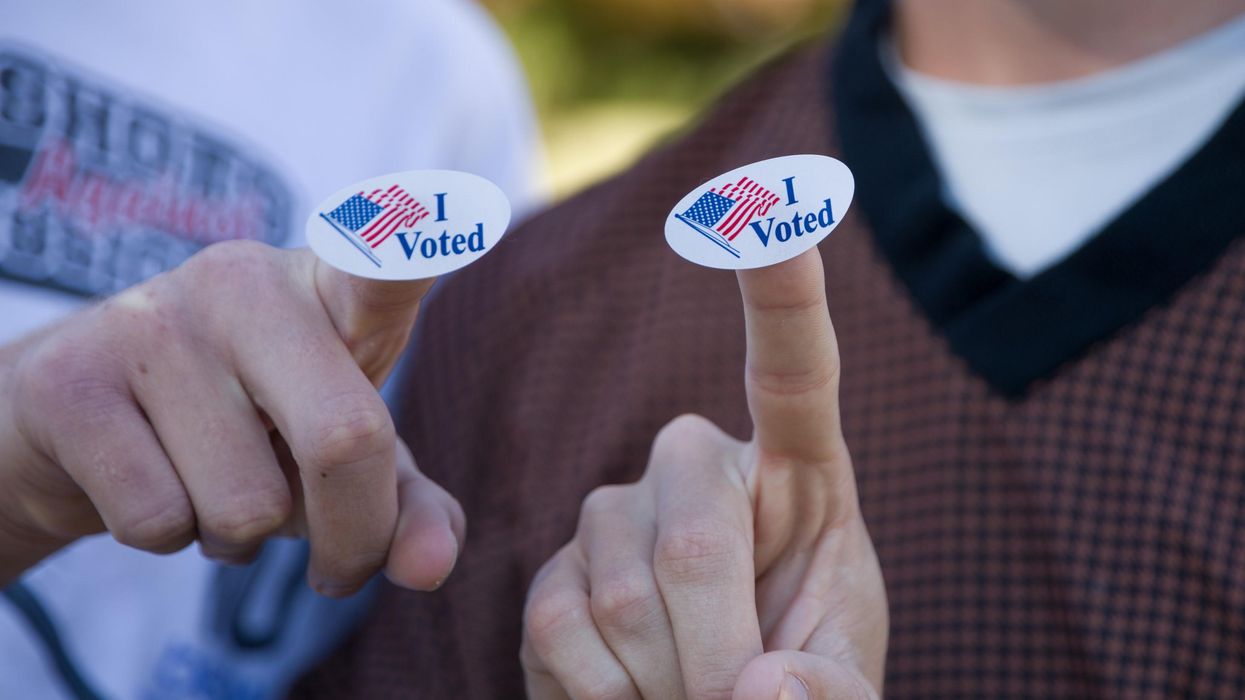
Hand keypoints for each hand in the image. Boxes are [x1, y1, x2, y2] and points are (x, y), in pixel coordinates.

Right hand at [0, 240, 463, 595]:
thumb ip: (404, 506)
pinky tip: (155, 484)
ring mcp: (154, 320)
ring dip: (241, 537)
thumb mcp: (340, 458)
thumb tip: (430, 567)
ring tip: (215, 484)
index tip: (475, 209)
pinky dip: (168, 537)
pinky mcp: (70, 379)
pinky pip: (158, 521)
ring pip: (245, 505)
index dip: (420, 244)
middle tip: (341, 566)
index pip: (384, 260)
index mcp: (330, 288)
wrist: (82, 418)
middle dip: (353, 537)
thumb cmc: (246, 427)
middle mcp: (245, 282)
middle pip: (343, 440)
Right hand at [521, 249, 886, 698]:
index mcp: (798, 473)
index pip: (794, 371)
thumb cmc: (795, 679)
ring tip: (689, 697)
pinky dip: (605, 698)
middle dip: (716, 656)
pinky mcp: (553, 568)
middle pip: (691, 544)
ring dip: (667, 687)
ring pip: (622, 600)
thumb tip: (758, 689)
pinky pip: (559, 630)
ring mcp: (613, 513)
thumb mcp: (843, 685)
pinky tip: (631, 694)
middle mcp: (696, 468)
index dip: (783, 291)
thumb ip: (831, 692)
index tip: (771, 201)